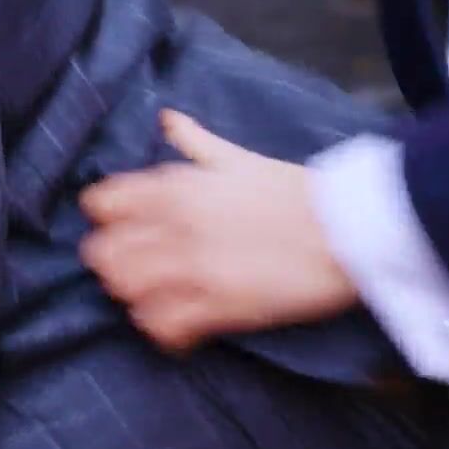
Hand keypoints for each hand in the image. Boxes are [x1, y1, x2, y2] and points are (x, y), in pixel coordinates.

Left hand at [79, 112, 358, 353]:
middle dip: (114, 264)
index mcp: (176, 185)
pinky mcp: (218, 307)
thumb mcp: (239, 157)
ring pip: (124, 291)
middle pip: (103, 254)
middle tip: (139, 270)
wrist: (349, 229)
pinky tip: (181, 327)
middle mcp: (174, 224)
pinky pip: (162, 326)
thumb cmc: (297, 191)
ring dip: (135, 298)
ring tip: (159, 299)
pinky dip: (164, 331)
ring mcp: (193, 268)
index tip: (122, 229)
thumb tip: (166, 118)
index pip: (99, 203)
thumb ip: (195, 141)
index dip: (105, 220)